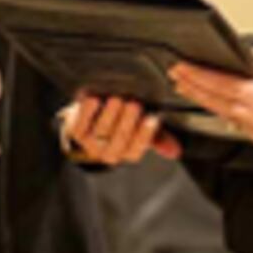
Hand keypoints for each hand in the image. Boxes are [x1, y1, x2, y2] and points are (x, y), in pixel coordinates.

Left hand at [65, 94, 181, 163]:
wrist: (90, 121)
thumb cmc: (122, 123)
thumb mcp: (141, 130)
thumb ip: (158, 138)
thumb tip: (176, 151)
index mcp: (128, 153)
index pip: (138, 147)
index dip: (145, 134)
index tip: (153, 118)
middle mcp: (110, 153)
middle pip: (120, 138)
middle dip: (128, 121)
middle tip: (135, 104)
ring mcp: (91, 144)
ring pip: (102, 131)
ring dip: (109, 115)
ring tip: (117, 99)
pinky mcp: (76, 133)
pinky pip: (81, 124)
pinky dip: (87, 111)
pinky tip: (93, 99)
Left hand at [170, 49, 252, 150]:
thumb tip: (243, 56)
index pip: (218, 85)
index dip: (196, 75)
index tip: (180, 66)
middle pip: (214, 102)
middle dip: (192, 87)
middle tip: (175, 74)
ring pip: (222, 114)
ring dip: (204, 99)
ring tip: (188, 87)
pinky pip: (236, 123)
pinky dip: (223, 110)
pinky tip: (217, 103)